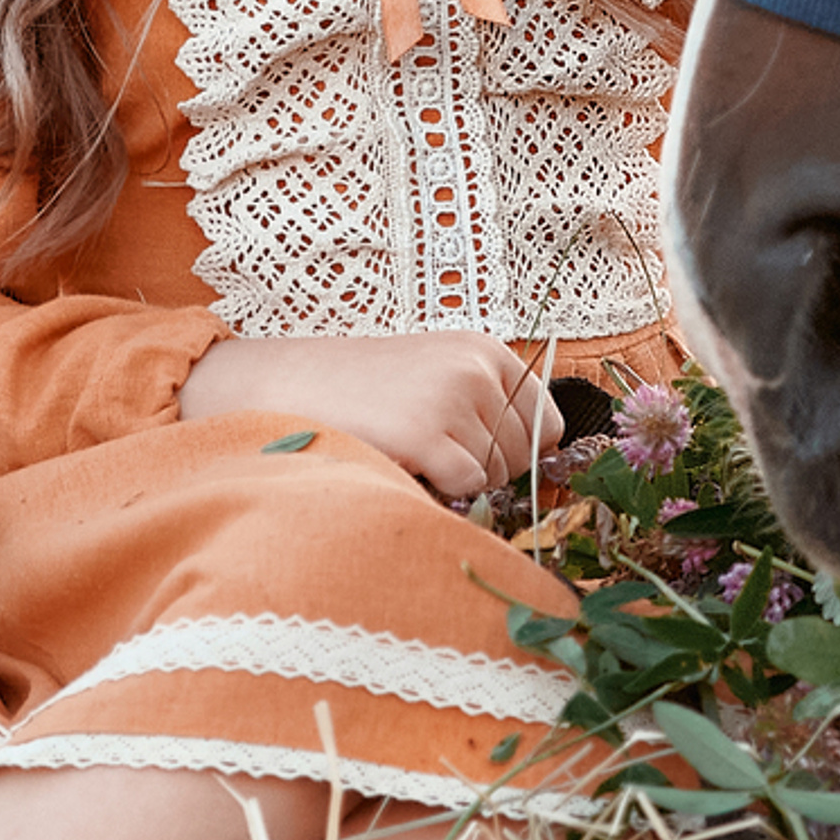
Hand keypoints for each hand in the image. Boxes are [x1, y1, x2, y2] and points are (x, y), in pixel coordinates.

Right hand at [179, 332, 562, 501]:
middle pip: (523, 455)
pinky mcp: (428, 432)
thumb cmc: (366, 390)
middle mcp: (478, 368)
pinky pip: (468, 486)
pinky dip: (441, 489)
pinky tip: (407, 464)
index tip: (481, 454)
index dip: (520, 451)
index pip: (547, 423)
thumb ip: (488, 406)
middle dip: (487, 470)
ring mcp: (454, 398)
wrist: (293, 384)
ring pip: (495, 474)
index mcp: (487, 350)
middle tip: (433, 453)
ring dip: (458, 480)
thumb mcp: (438, 376)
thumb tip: (546, 462)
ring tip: (413, 451)